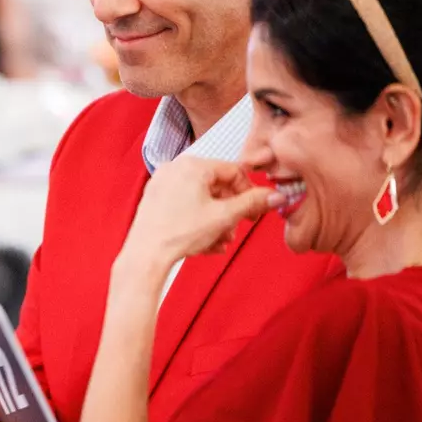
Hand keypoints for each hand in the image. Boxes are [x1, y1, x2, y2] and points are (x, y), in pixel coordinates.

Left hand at [117, 157, 272, 277]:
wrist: (146, 256)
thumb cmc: (178, 233)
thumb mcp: (224, 217)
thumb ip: (252, 203)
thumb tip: (275, 196)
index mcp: (192, 165)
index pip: (233, 171)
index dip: (249, 192)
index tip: (256, 210)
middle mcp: (174, 169)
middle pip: (216, 187)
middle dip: (229, 212)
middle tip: (236, 229)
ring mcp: (161, 184)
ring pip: (201, 199)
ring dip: (216, 221)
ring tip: (220, 241)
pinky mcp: (154, 200)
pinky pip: (184, 206)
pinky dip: (198, 221)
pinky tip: (205, 243)